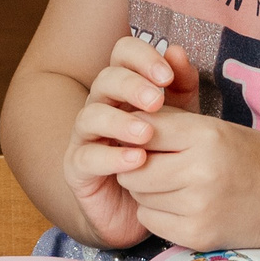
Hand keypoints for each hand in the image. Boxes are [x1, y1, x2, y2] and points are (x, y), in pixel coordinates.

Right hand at [63, 37, 197, 247]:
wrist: (143, 208)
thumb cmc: (160, 157)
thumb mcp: (179, 119)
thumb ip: (181, 87)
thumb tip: (178, 51)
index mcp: (124, 87)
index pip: (122, 53)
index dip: (142, 57)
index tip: (167, 73)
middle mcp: (100, 105)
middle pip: (105, 79)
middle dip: (131, 86)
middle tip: (156, 100)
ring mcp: (85, 136)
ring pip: (90, 115)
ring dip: (119, 121)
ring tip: (146, 133)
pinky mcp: (77, 168)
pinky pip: (87, 157)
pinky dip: (112, 156)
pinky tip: (137, 160)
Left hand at [121, 108, 259, 252]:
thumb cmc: (251, 156)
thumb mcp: (214, 127)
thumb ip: (170, 125)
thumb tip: (121, 122)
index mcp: (205, 136)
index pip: (142, 130)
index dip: (136, 134)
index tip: (142, 138)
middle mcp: (200, 171)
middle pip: (132, 169)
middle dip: (135, 166)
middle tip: (155, 164)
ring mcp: (199, 207)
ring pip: (138, 196)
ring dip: (146, 190)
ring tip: (173, 184)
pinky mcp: (198, 235)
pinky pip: (150, 221)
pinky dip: (157, 213)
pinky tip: (179, 205)